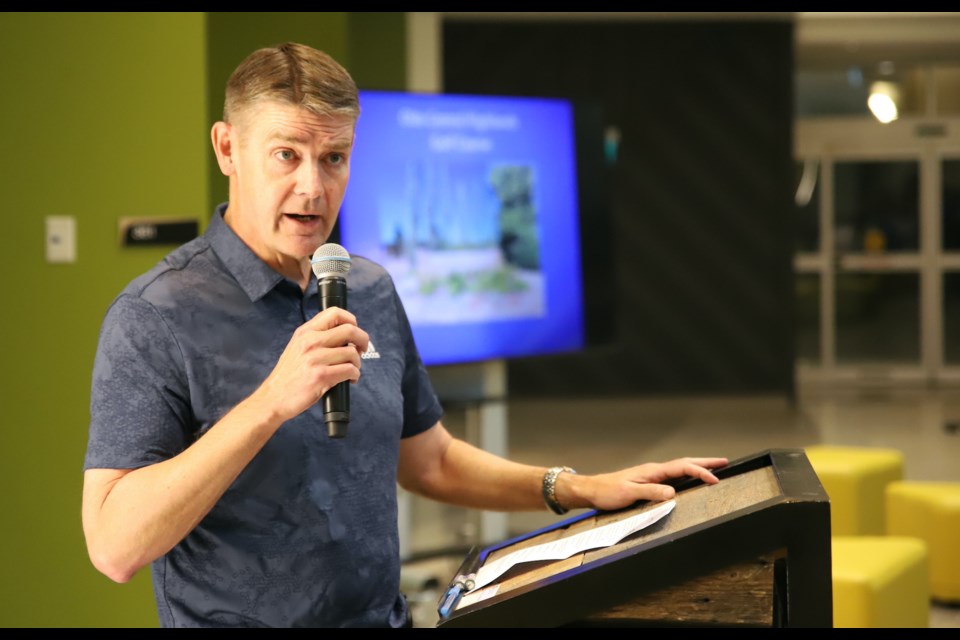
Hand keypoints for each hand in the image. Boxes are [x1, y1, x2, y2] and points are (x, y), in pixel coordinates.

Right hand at [251, 307, 368, 422]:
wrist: (273, 398)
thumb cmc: (288, 375)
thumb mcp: (297, 347)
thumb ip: (316, 337)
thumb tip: (344, 335)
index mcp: (305, 332)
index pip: (335, 313)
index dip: (351, 320)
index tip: (355, 332)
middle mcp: (310, 341)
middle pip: (350, 330)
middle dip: (363, 340)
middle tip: (362, 350)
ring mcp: (315, 358)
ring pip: (352, 353)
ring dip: (357, 363)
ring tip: (351, 370)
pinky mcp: (321, 376)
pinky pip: (350, 370)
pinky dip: (355, 375)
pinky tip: (349, 379)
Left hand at [566, 457, 728, 511]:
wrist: (592, 490)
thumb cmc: (608, 492)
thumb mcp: (629, 493)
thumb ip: (651, 493)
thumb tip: (673, 493)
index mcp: (652, 471)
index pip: (682, 468)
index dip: (700, 472)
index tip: (715, 479)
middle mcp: (654, 470)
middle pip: (684, 463)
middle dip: (705, 463)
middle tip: (725, 462)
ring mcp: (652, 475)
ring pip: (680, 468)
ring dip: (697, 467)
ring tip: (713, 468)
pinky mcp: (648, 481)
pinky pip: (673, 476)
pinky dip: (686, 474)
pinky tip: (689, 479)